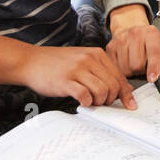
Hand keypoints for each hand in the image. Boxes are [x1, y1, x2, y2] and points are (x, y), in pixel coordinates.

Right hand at [14, 45, 134, 108]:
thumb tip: (123, 89)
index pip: (119, 76)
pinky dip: (86, 103)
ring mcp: (77, 69)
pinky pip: (84, 95)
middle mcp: (89, 59)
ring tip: (91, 102)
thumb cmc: (57, 64)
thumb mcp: (83, 61)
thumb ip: (102, 72)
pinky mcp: (65, 81)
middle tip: (102, 104)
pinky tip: (81, 102)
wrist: (30, 61)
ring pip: (102, 91)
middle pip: (113, 85)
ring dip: (99, 102)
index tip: (130, 105)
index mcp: (97, 54)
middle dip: (111, 99)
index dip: (126, 93)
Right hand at [107, 4, 159, 81]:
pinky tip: (125, 62)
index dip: (153, 67)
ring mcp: (120, 39)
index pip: (153, 53)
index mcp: (151, 33)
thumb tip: (154, 77)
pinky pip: (116, 68)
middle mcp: (135, 34)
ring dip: (131, 72)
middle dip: (141, 71)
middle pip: (137, 65)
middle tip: (143, 66)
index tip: (152, 79)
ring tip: (134, 64)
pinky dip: (121, 70)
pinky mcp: (110, 47)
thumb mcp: (159, 50)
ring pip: (125, 69)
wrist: (131, 29)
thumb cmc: (147, 43)